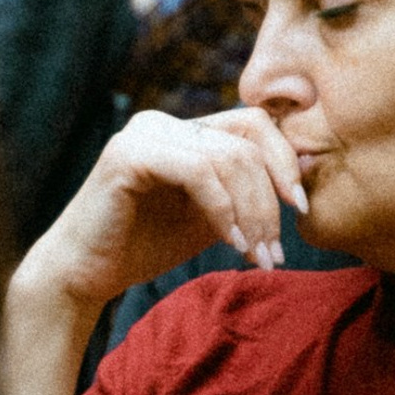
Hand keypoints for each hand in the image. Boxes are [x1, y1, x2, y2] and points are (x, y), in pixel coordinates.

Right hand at [24, 106, 307, 314]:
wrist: (86, 272)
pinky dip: (223, 209)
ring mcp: (141, 134)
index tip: (302, 211)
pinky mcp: (127, 155)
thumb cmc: (144, 245)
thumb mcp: (212, 216)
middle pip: (247, 142)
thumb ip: (247, 193)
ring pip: (228, 157)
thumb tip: (308, 169)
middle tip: (274, 251)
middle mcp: (161, 122)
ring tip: (255, 255)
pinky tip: (230, 242)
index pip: (254, 125)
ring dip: (253, 212)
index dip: (285, 163)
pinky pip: (198, 172)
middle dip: (271, 200)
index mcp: (181, 130)